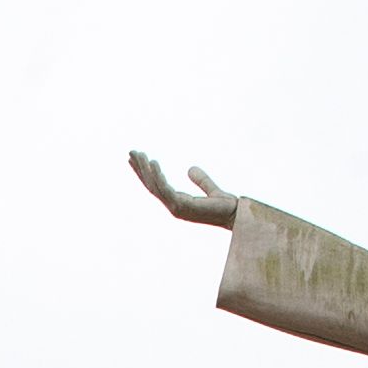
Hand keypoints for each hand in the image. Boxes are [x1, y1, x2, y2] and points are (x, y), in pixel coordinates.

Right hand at [128, 151, 242, 227]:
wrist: (237, 216)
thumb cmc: (226, 207)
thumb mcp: (211, 188)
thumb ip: (201, 179)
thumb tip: (190, 169)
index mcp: (178, 203)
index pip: (157, 186)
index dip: (146, 173)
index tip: (136, 159)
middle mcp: (174, 206)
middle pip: (152, 186)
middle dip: (140, 169)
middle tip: (130, 152)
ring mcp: (176, 208)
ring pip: (155, 186)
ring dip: (145, 170)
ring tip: (139, 154)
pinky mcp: (181, 207)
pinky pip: (165, 189)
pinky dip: (158, 176)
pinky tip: (153, 163)